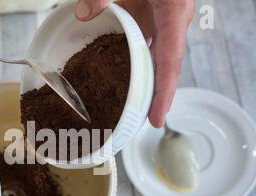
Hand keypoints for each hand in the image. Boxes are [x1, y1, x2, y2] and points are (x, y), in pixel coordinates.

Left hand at [75, 0, 194, 127]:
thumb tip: (81, 15)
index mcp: (174, 13)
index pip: (170, 60)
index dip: (164, 92)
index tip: (156, 119)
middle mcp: (172, 22)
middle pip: (164, 66)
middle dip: (153, 95)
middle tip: (139, 122)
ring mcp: (163, 21)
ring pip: (153, 58)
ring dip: (140, 81)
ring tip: (125, 105)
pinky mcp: (152, 17)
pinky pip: (144, 44)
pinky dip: (130, 60)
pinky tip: (115, 72)